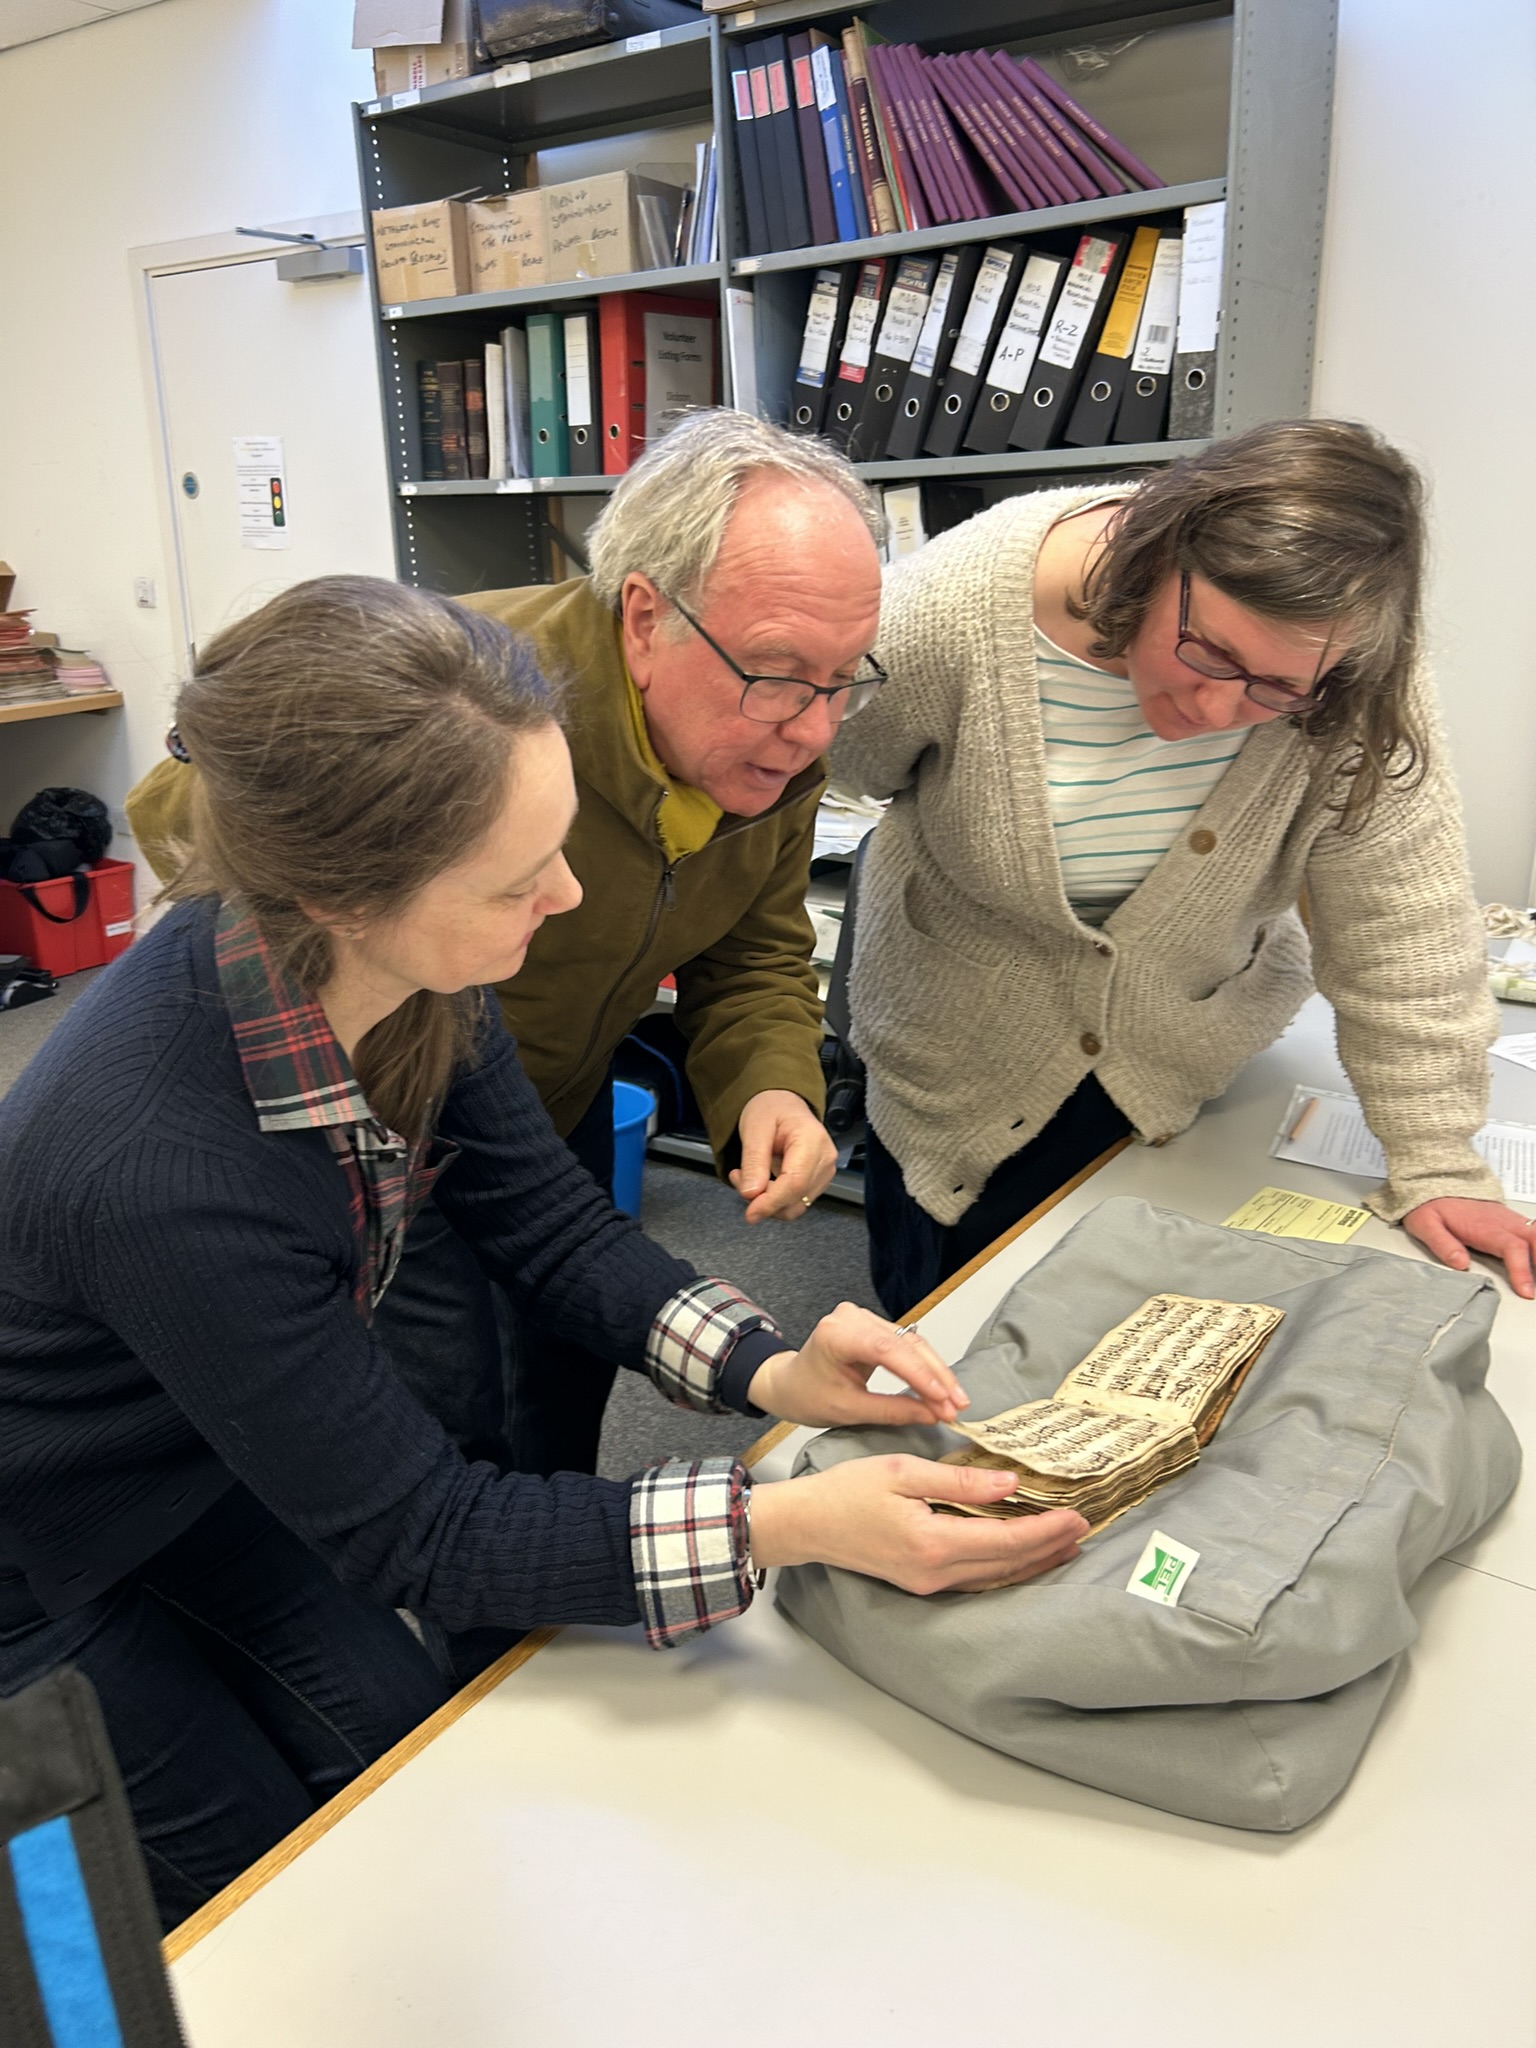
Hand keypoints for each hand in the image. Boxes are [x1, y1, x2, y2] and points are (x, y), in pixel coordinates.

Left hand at [729, 1089, 838, 1222]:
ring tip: (746, 1176)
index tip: (750, 1213)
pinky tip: (760, 1180)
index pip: (795, 1183)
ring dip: (767, 1201)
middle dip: (763, 1199)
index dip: (772, 1202)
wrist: (782, 1104)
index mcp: (813, 1140)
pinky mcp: (817, 1182)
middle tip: (738, 1178)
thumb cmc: (771, 1110)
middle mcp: (825, 1159)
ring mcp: (824, 1172)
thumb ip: (753, 1162)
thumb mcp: (754, 1129)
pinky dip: (774, 1198)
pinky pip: (794, 1201)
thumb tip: (751, 1194)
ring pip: (795, 1205)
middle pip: (795, 1198)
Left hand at [748, 1302, 970, 1427]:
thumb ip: (893, 1411)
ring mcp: (862, 1317)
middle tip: (957, 1405)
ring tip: (954, 1400)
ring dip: (935, 1372)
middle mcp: (851, 1318)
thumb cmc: (808, 1395)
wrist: (789, 1384)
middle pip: (906, 1344)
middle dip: (936, 1377)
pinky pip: (905, 1343)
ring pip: (911, 1342)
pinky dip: (924, 1366)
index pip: (888, 1351)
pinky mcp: (872, 1324)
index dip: (921, 1376)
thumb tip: (933, 1414)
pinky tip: (940, 1385)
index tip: (944, 1400)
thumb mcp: (849, 1411)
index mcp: (837, 1335)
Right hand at [749, 1455, 1087, 1594]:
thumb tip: (1007, 1484)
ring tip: (1065, 1545)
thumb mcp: (903, 1470)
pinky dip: (1006, 1568)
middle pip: (1007, 1565)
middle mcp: (935, 1572)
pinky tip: (1020, 1557)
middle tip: (1084, 1528)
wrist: (807, 1523)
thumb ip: (958, 1480)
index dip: (1045, 1530)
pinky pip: (976, 1580)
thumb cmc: (847, 1491)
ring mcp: (928, 1583)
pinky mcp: (922, 1582)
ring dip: (1033, 1562)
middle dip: (1049, 1547)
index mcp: (932, 1543)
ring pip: (995, 1578)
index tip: (1076, 1516)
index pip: (1005, 1541)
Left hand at [1403, 1197, 1535, 1298]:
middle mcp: (1503, 1222)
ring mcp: (1509, 1220)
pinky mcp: (1511, 1221)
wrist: (1437, 1184)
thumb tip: (1461, 1264)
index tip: (1526, 1290)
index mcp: (1485, 1226)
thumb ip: (1442, 1244)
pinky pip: (1534, 1231)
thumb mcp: (1425, 1224)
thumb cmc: (1433, 1206)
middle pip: (1535, 1239)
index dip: (1521, 1270)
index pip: (1512, 1247)